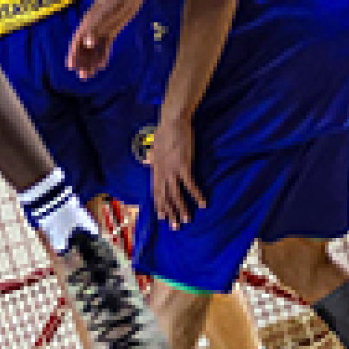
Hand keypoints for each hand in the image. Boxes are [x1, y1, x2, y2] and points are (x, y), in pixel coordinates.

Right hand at [66, 0, 142, 77]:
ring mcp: (102, 29)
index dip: (73, 54)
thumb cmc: (115, 1)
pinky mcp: (112, 30)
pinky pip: (105, 46)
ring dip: (91, 61)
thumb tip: (87, 42)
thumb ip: (95, 28)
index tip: (70, 66)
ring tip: (89, 75)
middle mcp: (92, 26)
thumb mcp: (104, 14)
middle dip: (82, 61)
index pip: (77, 40)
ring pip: (94, 48)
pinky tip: (102, 66)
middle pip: (84, 47)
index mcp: (86, 21)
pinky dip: (102, 56)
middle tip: (82, 76)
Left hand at [149, 111, 204, 227]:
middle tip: (175, 227)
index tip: (162, 218)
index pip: (156, 192)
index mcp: (155, 169)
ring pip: (176, 194)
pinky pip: (190, 184)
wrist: (173, 122)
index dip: (159, 206)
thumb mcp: (155, 147)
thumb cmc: (165, 133)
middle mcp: (162, 172)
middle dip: (170, 213)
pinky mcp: (183, 165)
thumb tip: (146, 161)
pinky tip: (202, 204)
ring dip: (182, 208)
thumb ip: (151, 157)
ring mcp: (172, 170)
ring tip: (187, 220)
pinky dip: (196, 195)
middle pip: (164, 197)